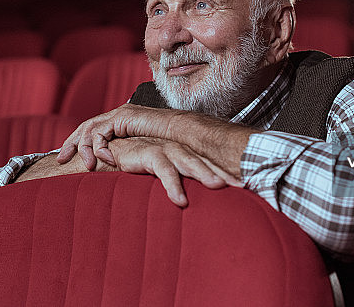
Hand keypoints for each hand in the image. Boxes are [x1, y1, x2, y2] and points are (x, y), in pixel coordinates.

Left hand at [57, 104, 177, 169]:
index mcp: (121, 123)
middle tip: (61, 159)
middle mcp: (118, 115)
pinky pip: (101, 131)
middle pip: (86, 126)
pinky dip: (99, 146)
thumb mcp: (140, 155)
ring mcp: (120, 114)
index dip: (79, 143)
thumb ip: (126, 159)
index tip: (68, 159)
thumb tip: (114, 172)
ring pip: (90, 128)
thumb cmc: (169, 148)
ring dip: (84, 148)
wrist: (184, 136)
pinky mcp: (123, 116)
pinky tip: (105, 160)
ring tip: (88, 167)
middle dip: (72, 142)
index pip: (93, 130)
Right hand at [108, 136, 240, 206]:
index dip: (226, 172)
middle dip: (222, 170)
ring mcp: (162, 148)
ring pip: (187, 160)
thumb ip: (178, 185)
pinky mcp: (147, 152)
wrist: (107, 156)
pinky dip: (173, 185)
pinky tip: (180, 200)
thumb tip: (197, 204)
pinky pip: (163, 170)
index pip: (209, 162)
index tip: (246, 185)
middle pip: (203, 159)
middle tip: (239, 183)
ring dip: (202, 172)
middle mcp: (176, 149)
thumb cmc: (136, 168)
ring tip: (216, 186)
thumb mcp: (161, 178)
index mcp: (182, 154)